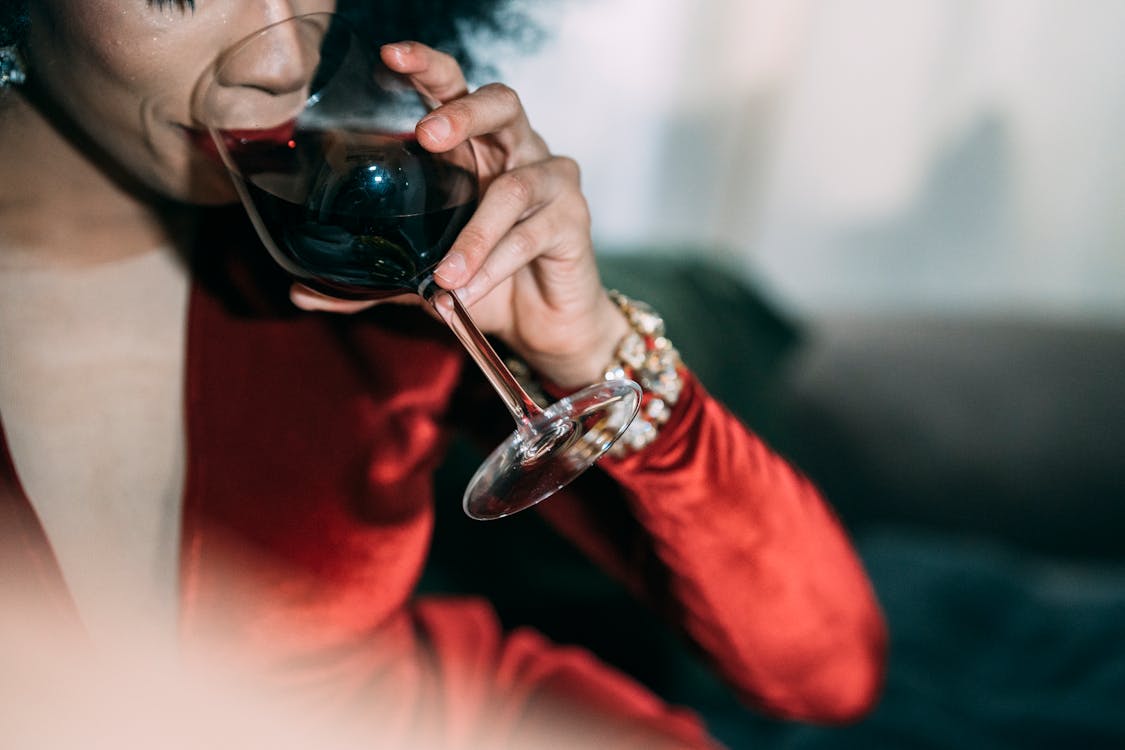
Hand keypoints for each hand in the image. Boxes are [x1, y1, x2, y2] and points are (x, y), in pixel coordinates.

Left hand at [291, 42, 627, 388]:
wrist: (542, 326)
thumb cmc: (486, 282)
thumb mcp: (420, 278)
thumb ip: (372, 280)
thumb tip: (300, 294)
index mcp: (477, 149)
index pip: (454, 89)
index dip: (427, 67)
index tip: (390, 56)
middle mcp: (517, 152)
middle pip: (502, 103)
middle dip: (464, 112)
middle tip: (428, 135)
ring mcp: (552, 182)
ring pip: (516, 186)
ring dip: (475, 233)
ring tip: (443, 276)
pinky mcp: (574, 221)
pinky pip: (531, 235)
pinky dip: (495, 266)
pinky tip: (467, 292)